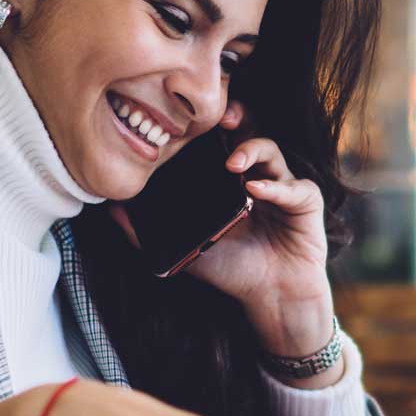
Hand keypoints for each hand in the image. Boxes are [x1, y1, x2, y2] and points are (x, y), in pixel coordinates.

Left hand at [104, 101, 339, 371]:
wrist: (270, 297)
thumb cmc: (233, 270)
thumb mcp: (185, 248)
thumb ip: (147, 231)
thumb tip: (109, 209)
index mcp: (232, 179)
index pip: (221, 138)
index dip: (210, 122)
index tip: (189, 117)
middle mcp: (258, 175)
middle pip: (249, 131)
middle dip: (236, 117)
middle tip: (219, 118)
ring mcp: (284, 186)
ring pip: (271, 152)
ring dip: (251, 151)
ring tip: (232, 163)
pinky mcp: (306, 203)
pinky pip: (293, 188)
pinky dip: (275, 188)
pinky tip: (255, 191)